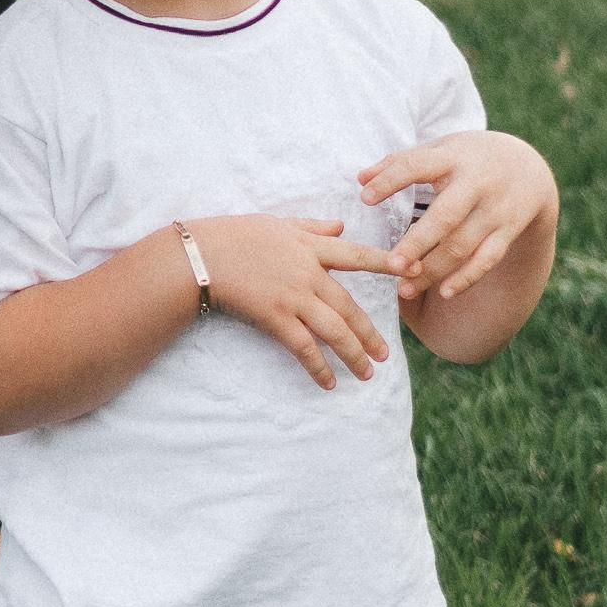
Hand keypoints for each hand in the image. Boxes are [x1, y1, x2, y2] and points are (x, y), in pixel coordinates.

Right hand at [190, 214, 413, 389]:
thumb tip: (341, 224)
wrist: (196, 257)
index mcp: (309, 246)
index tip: (411, 270)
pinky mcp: (275, 317)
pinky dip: (319, 367)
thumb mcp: (274, 223)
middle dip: (369, 333)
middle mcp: (308, 273)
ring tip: (367, 373)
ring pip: (335, 330)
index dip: (385, 263)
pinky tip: (328, 382)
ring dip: (353, 355)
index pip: (355, 255)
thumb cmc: (228, 236)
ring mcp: (293, 297)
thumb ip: (310, 226)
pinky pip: (304, 347)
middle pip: (349, 306)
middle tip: (385, 354)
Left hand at [359, 131, 558, 303]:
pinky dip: (468, 277)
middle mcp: (477, 185)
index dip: (391, 181)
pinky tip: (444, 292)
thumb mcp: (439, 150)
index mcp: (453, 158)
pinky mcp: (508, 230)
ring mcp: (495, 210)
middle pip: (445, 217)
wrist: (530, 166)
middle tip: (391, 264)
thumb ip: (400, 162)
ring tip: (403, 288)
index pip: (418, 167)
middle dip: (418, 243)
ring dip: (434, 269)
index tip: (364, 199)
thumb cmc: (467, 159)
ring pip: (464, 244)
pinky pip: (488, 258)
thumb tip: (360, 178)